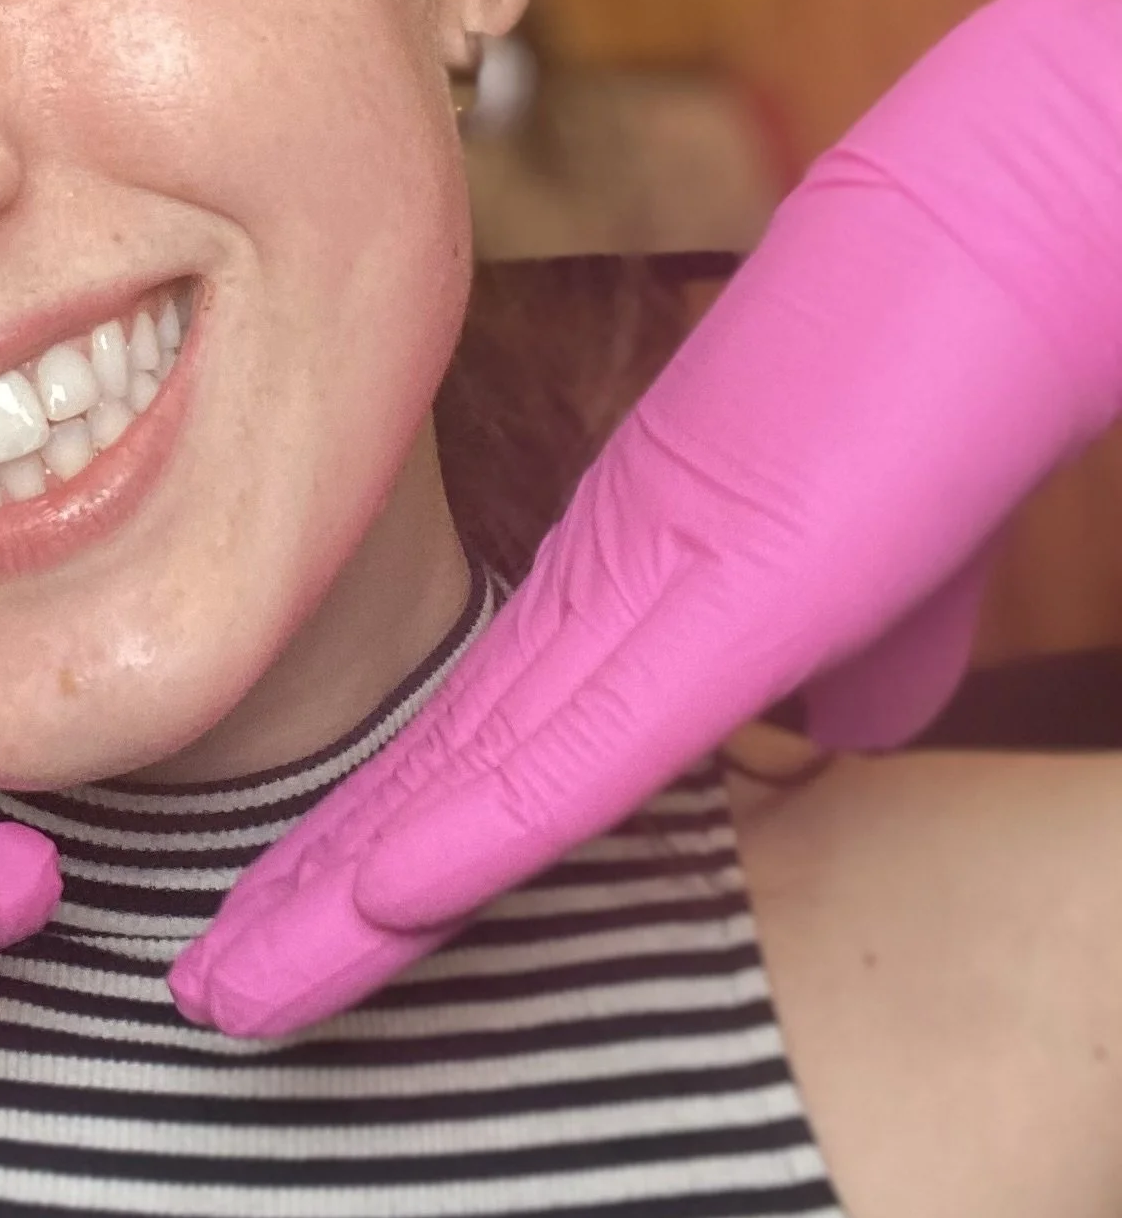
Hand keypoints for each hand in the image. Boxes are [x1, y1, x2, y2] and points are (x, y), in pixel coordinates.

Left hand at [174, 0, 1121, 1036]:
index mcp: (640, 578)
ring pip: (463, 768)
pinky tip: (374, 899)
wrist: (1012, 227)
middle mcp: (610, 580)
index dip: (386, 849)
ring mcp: (655, 574)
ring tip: (225, 987)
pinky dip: (471, 824)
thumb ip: (864, 656)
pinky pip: (574, 733)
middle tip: (206, 990)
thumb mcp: (901, 566)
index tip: (296, 936)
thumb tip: (846, 736)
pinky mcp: (726, 579)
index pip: (485, 746)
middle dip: (316, 894)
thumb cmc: (956, 377)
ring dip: (342, 893)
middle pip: (434, 768)